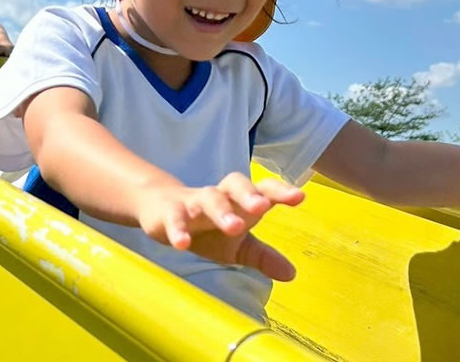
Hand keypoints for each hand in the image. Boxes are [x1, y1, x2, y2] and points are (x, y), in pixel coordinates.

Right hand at [136, 172, 304, 280]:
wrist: (160, 210)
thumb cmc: (207, 226)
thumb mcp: (237, 244)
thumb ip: (262, 256)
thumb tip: (291, 274)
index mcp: (239, 200)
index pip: (262, 189)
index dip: (280, 191)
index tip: (299, 197)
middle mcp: (219, 195)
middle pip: (235, 185)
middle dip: (249, 194)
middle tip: (262, 207)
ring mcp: (193, 202)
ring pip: (209, 198)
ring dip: (221, 211)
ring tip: (234, 227)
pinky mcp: (170, 212)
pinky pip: (175, 218)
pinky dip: (179, 229)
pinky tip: (183, 244)